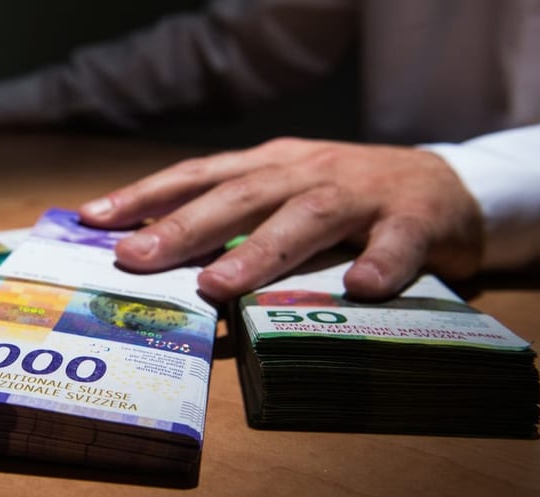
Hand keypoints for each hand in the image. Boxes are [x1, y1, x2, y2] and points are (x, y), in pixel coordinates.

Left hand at [78, 137, 484, 301]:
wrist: (446, 186)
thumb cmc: (347, 198)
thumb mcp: (284, 194)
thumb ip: (234, 218)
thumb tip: (158, 254)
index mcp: (270, 166)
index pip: (197, 176)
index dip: (145, 195)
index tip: (93, 219)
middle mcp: (306, 172)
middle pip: (238, 196)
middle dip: (183, 227)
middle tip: (135, 259)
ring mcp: (360, 193)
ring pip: (305, 217)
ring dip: (259, 252)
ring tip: (218, 285)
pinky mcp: (416, 218)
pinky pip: (398, 240)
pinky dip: (380, 262)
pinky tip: (361, 288)